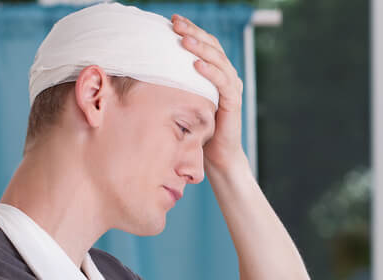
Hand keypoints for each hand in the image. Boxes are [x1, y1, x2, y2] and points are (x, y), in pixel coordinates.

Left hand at [171, 15, 244, 170]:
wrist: (218, 155)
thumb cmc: (200, 128)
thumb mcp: (186, 100)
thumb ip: (178, 82)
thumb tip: (149, 68)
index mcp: (217, 72)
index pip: (206, 44)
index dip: (192, 30)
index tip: (172, 21)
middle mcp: (228, 76)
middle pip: (213, 46)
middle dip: (194, 33)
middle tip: (176, 24)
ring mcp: (233, 88)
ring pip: (219, 60)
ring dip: (201, 48)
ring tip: (184, 40)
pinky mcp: (233, 102)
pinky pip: (223, 82)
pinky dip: (210, 71)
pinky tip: (196, 64)